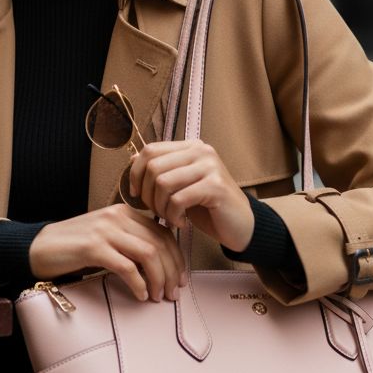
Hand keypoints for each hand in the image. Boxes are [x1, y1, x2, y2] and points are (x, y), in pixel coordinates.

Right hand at [28, 204, 186, 302]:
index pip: (163, 232)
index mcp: (124, 213)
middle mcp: (117, 217)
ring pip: (148, 253)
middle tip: (173, 293)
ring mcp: (105, 231)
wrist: (38, 247)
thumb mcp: (106, 238)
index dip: (177, 257)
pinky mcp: (93, 247)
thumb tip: (159, 266)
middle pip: (159, 243)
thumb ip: (130, 243)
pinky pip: (126, 267)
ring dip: (158, 279)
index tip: (180, 278)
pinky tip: (140, 295)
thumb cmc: (73, 248)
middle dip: (171, 271)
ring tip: (158, 296)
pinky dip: (138, 283)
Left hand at [128, 140, 254, 252]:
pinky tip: (181, 222)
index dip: (135, 173)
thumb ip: (161, 171)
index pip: (150, 150)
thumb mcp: (180, 186)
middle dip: (147, 195)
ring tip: (170, 217)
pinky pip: (178, 199)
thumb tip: (131, 160)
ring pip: (163, 183)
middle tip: (157, 211)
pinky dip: (173, 215)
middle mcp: (201, 151)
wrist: (241, 225)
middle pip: (153, 167)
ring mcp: (210, 166)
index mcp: (190, 147)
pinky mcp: (215, 186)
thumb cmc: (207, 207)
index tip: (136, 194)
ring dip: (160, 207)